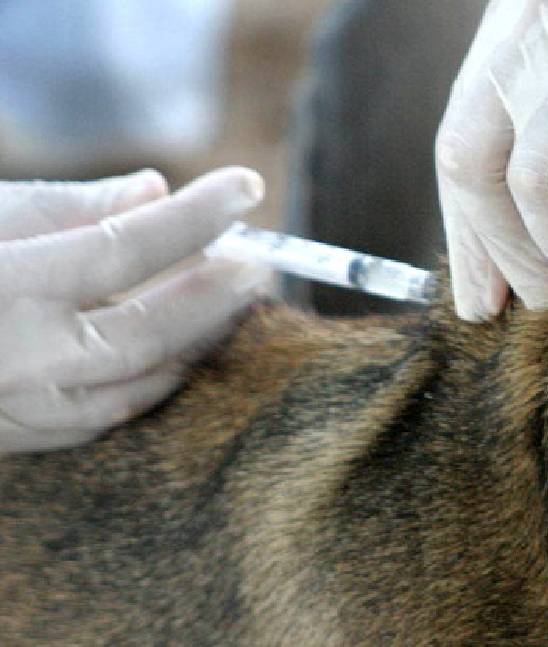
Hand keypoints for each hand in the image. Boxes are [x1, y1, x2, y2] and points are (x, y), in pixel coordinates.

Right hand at [0, 168, 270, 451]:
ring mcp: (20, 409)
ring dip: (196, 341)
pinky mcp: (18, 439)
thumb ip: (69, 207)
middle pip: (153, 330)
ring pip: (142, 383)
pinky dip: (152, 380)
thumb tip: (152, 190)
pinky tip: (178, 350)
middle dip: (217, 292)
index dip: (196, 215)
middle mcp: (19, 359)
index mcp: (6, 288)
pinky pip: (108, 415)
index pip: (129, 246)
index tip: (245, 187)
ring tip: (231, 300)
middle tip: (258, 258)